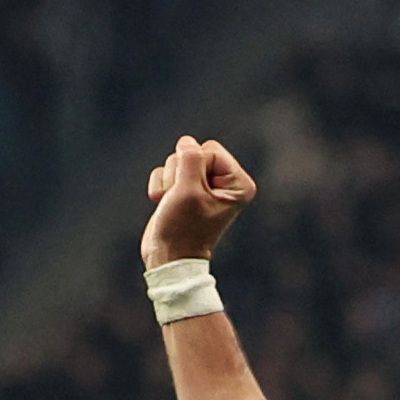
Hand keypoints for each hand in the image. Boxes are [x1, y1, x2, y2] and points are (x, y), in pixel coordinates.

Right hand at [142, 135, 257, 268]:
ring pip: (177, 160)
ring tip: (173, 204)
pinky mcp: (186, 188)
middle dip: (179, 172)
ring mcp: (205, 185)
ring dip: (168, 182)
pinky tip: (164, 204)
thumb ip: (190, 158)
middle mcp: (226, 183)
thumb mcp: (188, 189)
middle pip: (194, 152)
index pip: (210, 149)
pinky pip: (167, 170)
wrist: (168, 257)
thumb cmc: (182, 228)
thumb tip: (187, 142)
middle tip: (181, 199)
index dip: (194, 167)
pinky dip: (161, 186)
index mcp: (239, 184)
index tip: (194, 194)